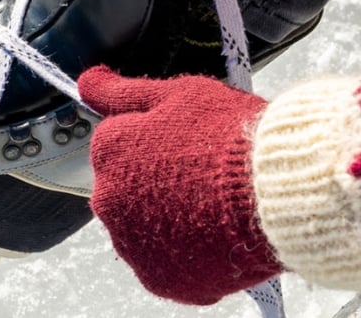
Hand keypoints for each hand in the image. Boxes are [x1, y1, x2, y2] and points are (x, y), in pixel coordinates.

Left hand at [78, 66, 281, 305]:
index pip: (116, 144)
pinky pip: (164, 264)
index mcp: (109, 152)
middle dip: (154, 182)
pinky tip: (212, 236)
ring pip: (142, 229)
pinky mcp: (159, 278)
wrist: (274, 191)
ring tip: (211, 206)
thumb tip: (86, 82)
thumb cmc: (230, 136)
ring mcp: (132, 244)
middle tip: (201, 175)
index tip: (184, 143)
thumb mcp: (178, 96)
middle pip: (124, 189)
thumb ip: (123, 92)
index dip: (154, 141)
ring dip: (167, 219)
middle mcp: (108, 201)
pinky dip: (183, 254)